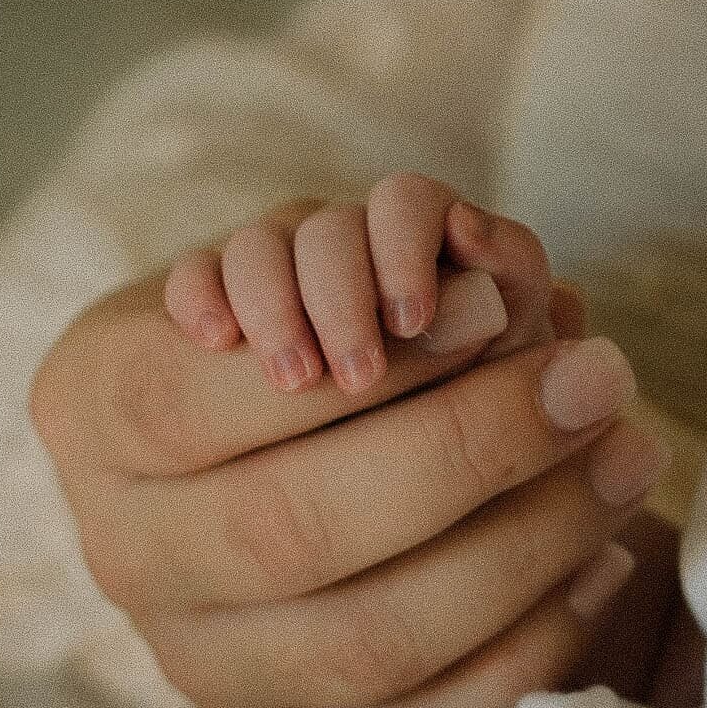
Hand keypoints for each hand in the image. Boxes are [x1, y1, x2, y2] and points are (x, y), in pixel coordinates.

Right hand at [29, 175, 669, 707]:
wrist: (287, 469)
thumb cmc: (306, 345)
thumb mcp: (315, 270)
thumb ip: (374, 263)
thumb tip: (491, 298)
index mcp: (90, 410)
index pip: (197, 398)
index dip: (353, 362)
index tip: (494, 309)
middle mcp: (122, 551)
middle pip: (285, 528)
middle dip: (466, 452)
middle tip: (593, 383)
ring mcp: (194, 663)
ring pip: (359, 642)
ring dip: (521, 551)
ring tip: (620, 460)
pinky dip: (527, 654)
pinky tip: (596, 569)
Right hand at [162, 174, 561, 394]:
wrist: (400, 505)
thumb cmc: (475, 419)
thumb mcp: (509, 357)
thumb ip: (510, 284)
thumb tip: (478, 229)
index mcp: (428, 249)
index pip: (403, 202)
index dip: (404, 243)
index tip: (414, 320)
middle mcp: (350, 254)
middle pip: (326, 230)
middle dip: (341, 294)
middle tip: (360, 374)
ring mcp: (281, 285)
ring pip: (258, 249)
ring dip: (274, 304)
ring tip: (294, 377)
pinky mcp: (222, 322)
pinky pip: (196, 278)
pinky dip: (201, 293)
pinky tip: (217, 337)